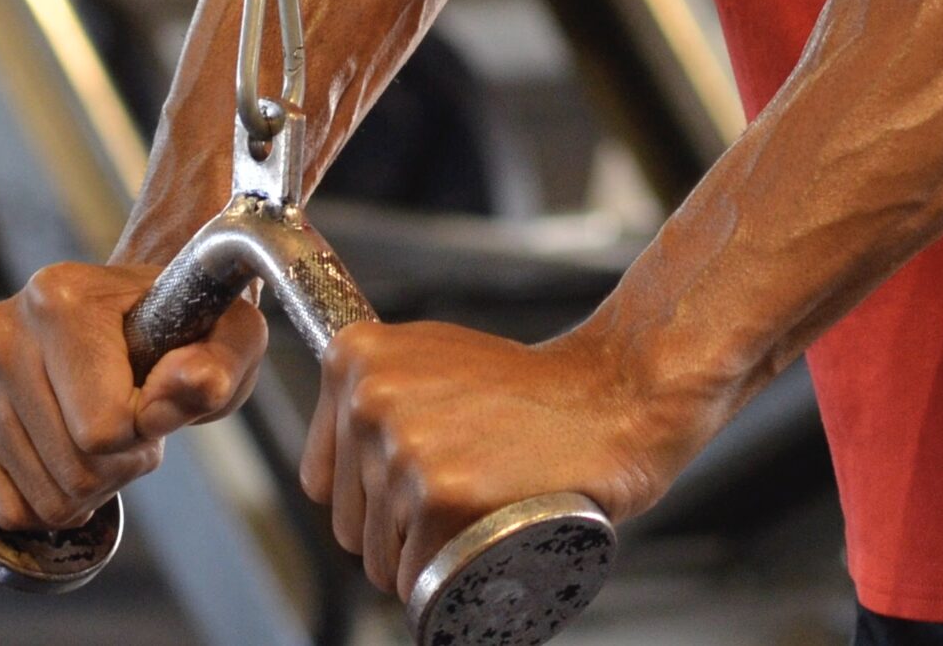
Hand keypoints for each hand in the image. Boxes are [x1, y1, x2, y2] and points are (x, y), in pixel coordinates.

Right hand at [0, 261, 267, 532]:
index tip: (158, 394)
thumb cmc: (187, 326)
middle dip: (122, 463)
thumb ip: (219, 364)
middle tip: (138, 419)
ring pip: (42, 497)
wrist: (137, 311)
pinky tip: (74, 452)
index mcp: (60, 297)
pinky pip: (9, 508)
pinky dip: (53, 498)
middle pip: (73, 468)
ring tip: (109, 430)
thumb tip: (190, 384)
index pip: (104, 427)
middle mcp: (1, 331)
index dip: (147, 429)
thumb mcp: (229, 337)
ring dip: (93, 484)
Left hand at [301, 319, 711, 601]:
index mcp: (356, 359)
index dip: (376, 494)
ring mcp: (402, 447)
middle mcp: (369, 398)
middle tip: (470, 487)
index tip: (427, 474)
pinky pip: (419, 581)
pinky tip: (493, 532)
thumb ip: (379, 394)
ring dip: (431, 557)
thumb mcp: (435, 360)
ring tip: (486, 504)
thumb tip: (337, 448)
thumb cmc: (536, 389)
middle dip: (403, 530)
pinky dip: (455, 579)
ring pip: (381, 561)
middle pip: (349, 525)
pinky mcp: (440, 496)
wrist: (618, 393)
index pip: (324, 479)